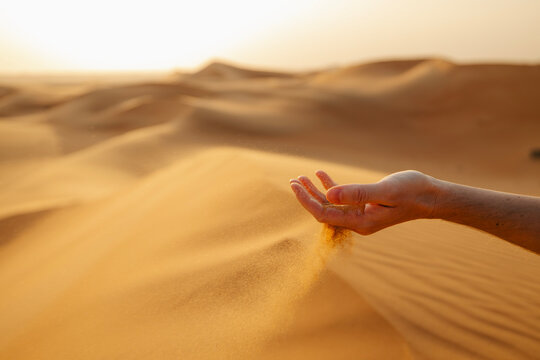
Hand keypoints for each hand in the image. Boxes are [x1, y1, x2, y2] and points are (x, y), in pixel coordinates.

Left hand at [289, 170, 438, 234]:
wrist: (431, 196)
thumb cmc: (411, 192)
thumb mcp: (384, 191)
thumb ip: (357, 193)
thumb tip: (328, 196)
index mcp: (360, 222)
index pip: (325, 214)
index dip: (307, 201)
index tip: (295, 186)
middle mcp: (357, 222)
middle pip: (324, 211)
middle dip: (307, 196)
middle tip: (293, 181)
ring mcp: (360, 214)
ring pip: (331, 204)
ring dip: (316, 191)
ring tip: (300, 177)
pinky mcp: (365, 205)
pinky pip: (342, 198)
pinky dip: (330, 186)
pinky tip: (320, 174)